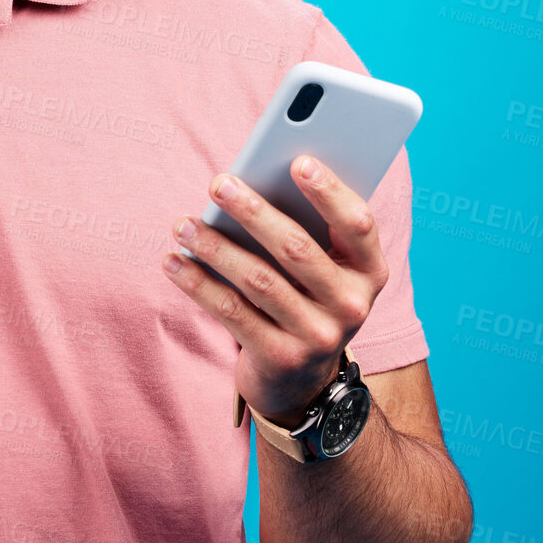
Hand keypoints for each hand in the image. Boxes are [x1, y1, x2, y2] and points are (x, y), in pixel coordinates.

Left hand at [161, 156, 387, 427]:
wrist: (302, 382)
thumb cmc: (305, 297)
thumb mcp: (323, 268)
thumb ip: (306, 228)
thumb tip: (254, 179)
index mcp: (369, 271)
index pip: (358, 224)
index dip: (330, 192)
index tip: (297, 161)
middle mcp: (351, 305)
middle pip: (298, 249)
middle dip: (254, 211)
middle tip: (219, 183)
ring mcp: (317, 336)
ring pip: (258, 280)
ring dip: (215, 246)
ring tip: (183, 223)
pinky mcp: (279, 357)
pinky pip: (232, 312)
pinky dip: (198, 283)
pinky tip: (173, 261)